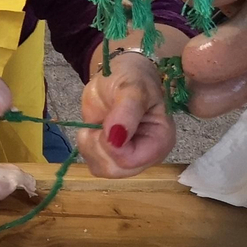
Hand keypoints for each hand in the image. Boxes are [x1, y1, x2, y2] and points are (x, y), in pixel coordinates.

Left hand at [77, 52, 174, 176]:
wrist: (117, 76)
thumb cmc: (132, 78)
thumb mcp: (131, 88)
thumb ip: (126, 112)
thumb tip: (116, 139)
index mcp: (160, 139)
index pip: (131, 160)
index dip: (112, 146)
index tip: (106, 124)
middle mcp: (147, 154)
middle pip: (116, 170)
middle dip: (99, 146)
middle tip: (100, 123)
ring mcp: (129, 156)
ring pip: (102, 169)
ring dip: (91, 145)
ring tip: (98, 124)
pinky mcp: (112, 155)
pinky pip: (93, 162)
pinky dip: (86, 146)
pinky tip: (93, 130)